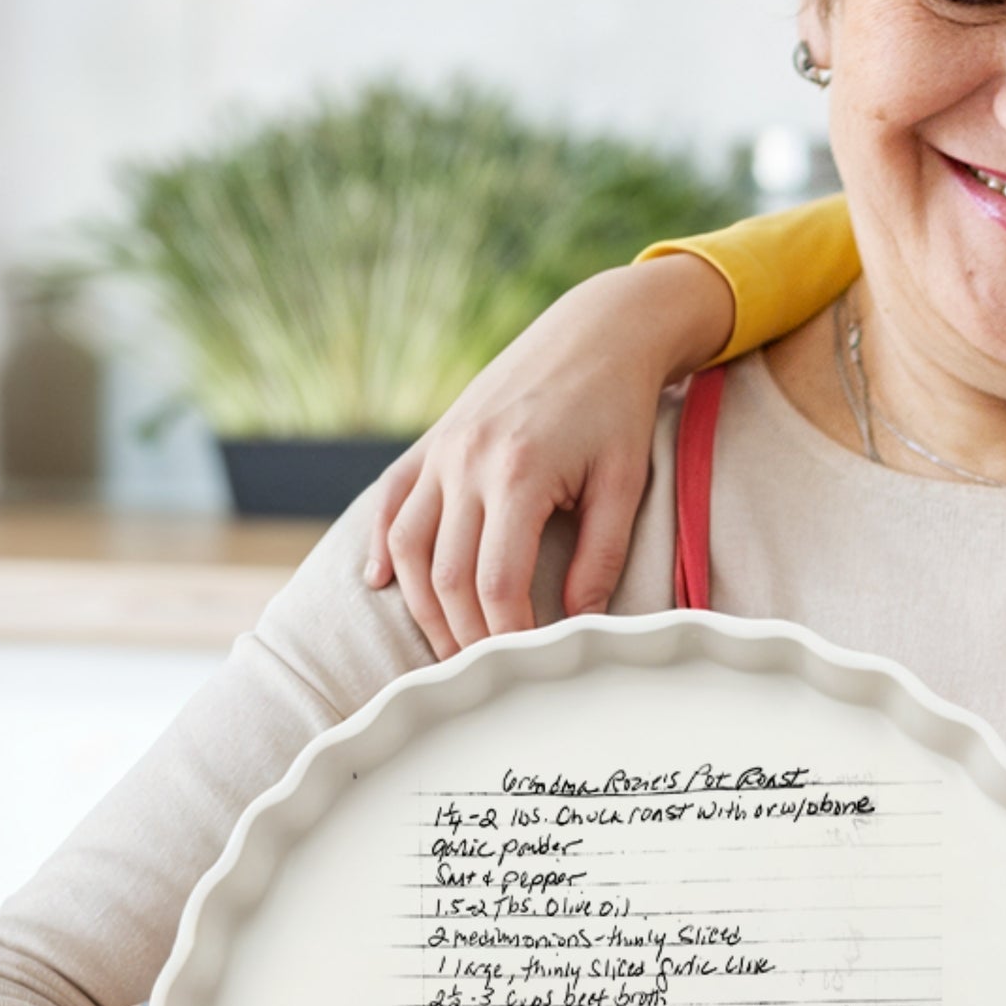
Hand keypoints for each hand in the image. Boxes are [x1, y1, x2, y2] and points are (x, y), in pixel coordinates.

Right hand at [364, 254, 737, 655]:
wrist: (596, 330)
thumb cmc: (618, 408)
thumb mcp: (624, 484)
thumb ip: (600, 558)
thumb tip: (579, 626)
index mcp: (516, 473)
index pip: (494, 583)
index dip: (505, 636)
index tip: (523, 667)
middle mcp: (465, 461)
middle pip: (445, 577)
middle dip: (462, 635)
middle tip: (484, 675)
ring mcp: (442, 450)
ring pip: (408, 547)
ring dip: (422, 606)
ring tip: (447, 648)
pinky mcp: (434, 441)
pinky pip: (392, 502)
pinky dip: (384, 545)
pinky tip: (380, 582)